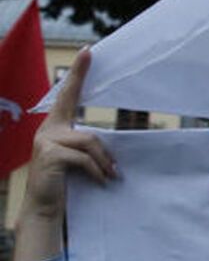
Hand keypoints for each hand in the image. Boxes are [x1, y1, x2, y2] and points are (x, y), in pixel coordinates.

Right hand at [21, 49, 114, 219]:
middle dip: (79, 77)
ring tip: (113, 175)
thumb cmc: (65, 182)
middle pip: (74, 104)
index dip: (76, 74)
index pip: (68, 96)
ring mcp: (46, 141)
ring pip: (90, 141)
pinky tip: (104, 182)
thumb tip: (107, 140)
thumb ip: (86, 144)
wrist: (44, 208)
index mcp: (55, 127)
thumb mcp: (77, 158)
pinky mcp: (50, 155)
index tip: (87, 52)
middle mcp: (47, 129)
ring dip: (105, 161)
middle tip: (89, 53)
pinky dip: (97, 171)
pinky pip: (84, 158)